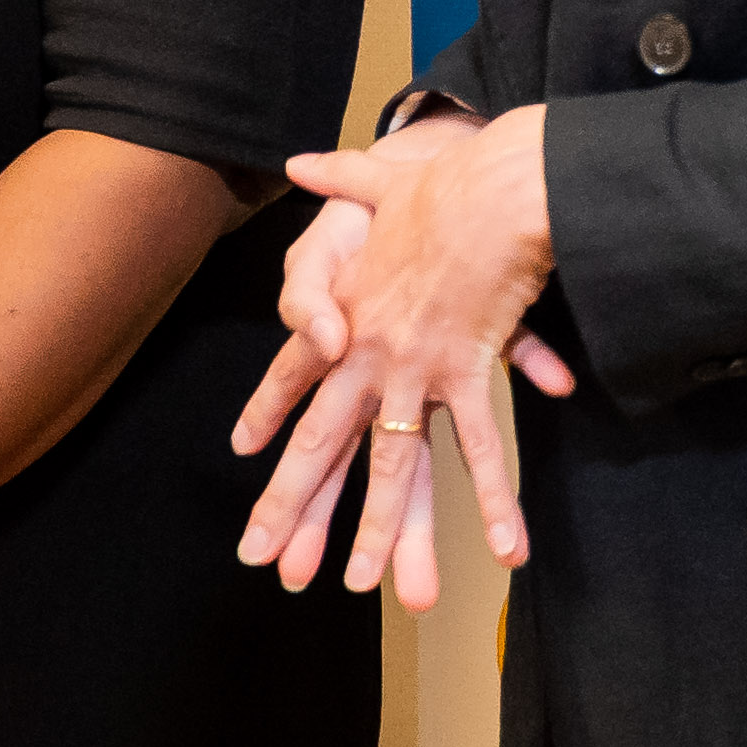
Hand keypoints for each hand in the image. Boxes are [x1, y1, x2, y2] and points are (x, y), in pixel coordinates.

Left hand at [230, 106, 577, 608]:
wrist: (489, 184)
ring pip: (392, 464)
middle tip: (269, 562)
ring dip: (381, 529)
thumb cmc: (439, 180)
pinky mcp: (467, 370)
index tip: (243, 449)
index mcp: (344, 315)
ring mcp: (414, 369)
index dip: (268, 409)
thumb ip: (337, 178)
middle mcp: (367, 354)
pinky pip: (478, 446)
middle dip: (294, 507)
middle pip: (324, 444)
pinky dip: (492, 499)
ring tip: (360, 584)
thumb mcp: (376, 178)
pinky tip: (503, 549)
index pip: (294, 374)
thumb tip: (300, 163)